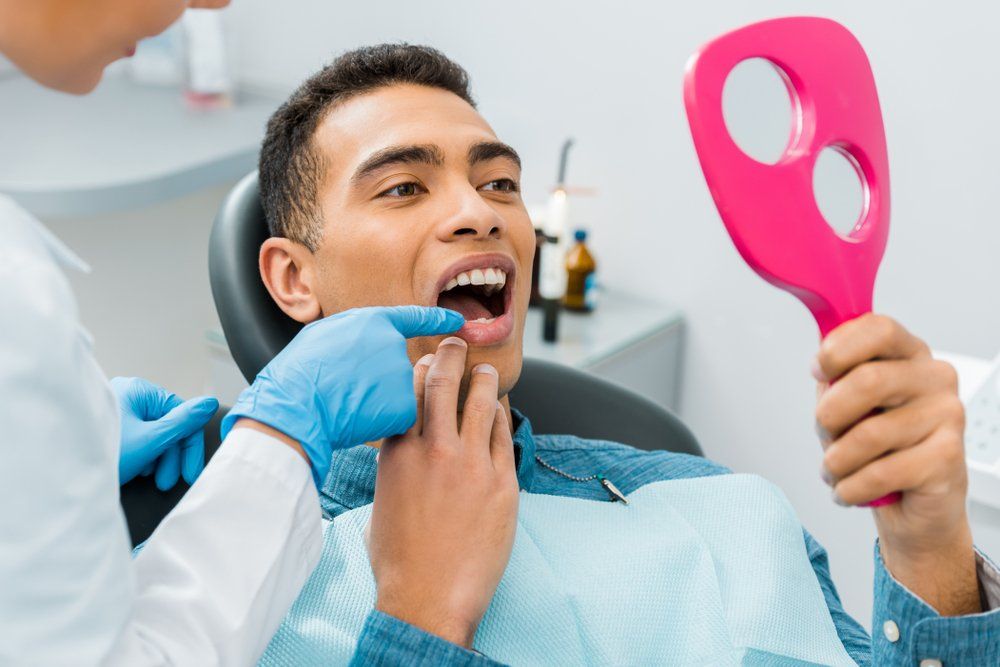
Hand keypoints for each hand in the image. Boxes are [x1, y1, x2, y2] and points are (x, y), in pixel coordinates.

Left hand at [111, 377, 218, 489]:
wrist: (60, 476)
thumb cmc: (103, 453)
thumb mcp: (151, 440)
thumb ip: (184, 422)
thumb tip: (209, 403)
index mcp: (139, 391)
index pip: (181, 414)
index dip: (189, 445)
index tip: (192, 471)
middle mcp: (128, 396)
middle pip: (167, 425)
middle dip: (171, 456)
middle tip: (168, 481)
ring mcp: (118, 412)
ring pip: (154, 434)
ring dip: (159, 459)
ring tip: (152, 479)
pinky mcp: (111, 428)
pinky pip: (138, 438)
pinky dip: (144, 456)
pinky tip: (139, 471)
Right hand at [220, 306, 463, 486]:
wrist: (297, 406)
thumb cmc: (300, 372)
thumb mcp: (325, 334)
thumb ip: (356, 336)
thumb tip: (366, 342)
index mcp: (375, 323)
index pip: (416, 318)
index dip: (439, 318)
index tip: (459, 321)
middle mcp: (396, 347)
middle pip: (403, 367)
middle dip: (385, 381)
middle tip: (353, 388)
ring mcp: (402, 378)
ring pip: (400, 395)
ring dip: (381, 403)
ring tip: (349, 404)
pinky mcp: (404, 408)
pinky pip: (397, 418)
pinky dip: (381, 423)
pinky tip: (357, 421)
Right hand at [368, 337, 518, 648]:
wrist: (428, 596)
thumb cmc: (398, 558)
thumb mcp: (383, 500)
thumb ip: (396, 466)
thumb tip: (404, 447)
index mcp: (398, 453)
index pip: (409, 394)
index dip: (420, 369)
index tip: (426, 357)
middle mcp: (434, 451)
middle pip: (444, 385)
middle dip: (451, 356)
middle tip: (456, 341)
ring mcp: (471, 465)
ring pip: (481, 404)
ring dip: (483, 380)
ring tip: (486, 370)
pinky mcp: (502, 484)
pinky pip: (503, 436)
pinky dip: (500, 416)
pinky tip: (500, 409)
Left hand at [813, 314, 978, 614]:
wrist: (915, 505)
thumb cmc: (877, 446)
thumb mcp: (848, 403)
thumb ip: (836, 376)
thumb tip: (821, 364)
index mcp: (910, 354)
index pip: (878, 329)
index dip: (839, 349)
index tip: (818, 371)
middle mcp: (935, 379)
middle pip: (868, 380)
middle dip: (829, 416)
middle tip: (825, 435)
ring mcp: (947, 416)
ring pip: (868, 434)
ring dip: (835, 461)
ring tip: (835, 470)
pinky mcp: (948, 458)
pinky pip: (880, 473)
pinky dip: (851, 488)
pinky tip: (849, 490)